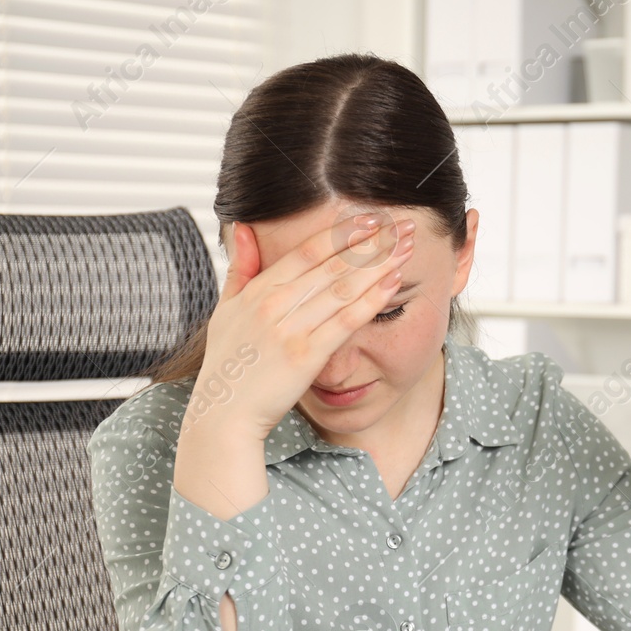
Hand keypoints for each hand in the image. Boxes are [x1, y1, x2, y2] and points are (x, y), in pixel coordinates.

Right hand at [185, 212, 415, 441]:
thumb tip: (244, 228)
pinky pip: (345, 322)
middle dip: (371, 242)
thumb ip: (240, 268)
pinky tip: (394, 282)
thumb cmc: (227, 363)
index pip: (307, 251)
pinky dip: (372, 299)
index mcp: (258, 291)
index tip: (370, 218)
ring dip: (379, 265)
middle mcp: (274, 305)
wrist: (224, 413)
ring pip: (343, 288)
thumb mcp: (225, 310)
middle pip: (331, 264)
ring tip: (406, 247)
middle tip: (401, 226)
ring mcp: (290, 330)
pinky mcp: (306, 357)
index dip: (342, 232)